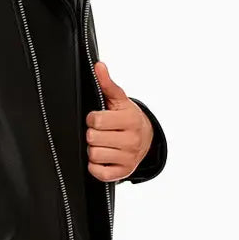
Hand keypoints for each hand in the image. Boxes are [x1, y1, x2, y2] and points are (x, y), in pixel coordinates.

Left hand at [86, 61, 152, 182]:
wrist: (146, 138)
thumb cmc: (127, 118)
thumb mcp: (119, 100)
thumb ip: (107, 84)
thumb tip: (98, 66)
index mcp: (130, 120)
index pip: (96, 120)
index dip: (92, 118)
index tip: (98, 118)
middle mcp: (132, 140)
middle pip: (93, 138)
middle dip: (92, 134)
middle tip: (100, 132)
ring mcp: (128, 158)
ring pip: (94, 155)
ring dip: (93, 149)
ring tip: (102, 143)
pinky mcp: (123, 172)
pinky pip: (99, 172)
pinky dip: (95, 166)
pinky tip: (102, 157)